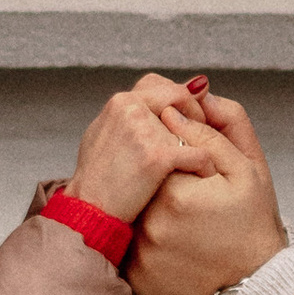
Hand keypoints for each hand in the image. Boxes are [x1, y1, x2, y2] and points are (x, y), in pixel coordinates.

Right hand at [65, 77, 216, 223]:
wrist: (88, 210)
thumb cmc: (96, 178)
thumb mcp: (104, 134)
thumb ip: (130, 116)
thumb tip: (160, 107)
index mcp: (120, 102)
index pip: (159, 84)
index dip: (179, 98)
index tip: (188, 117)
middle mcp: (132, 109)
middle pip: (180, 98)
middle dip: (196, 113)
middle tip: (204, 135)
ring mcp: (144, 131)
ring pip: (192, 127)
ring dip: (202, 142)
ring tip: (203, 160)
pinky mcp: (157, 156)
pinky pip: (198, 154)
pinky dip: (205, 166)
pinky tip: (205, 175)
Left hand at [130, 110, 287, 294]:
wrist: (260, 288)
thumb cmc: (256, 224)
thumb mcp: (247, 168)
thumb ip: (214, 129)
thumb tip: (176, 107)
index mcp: (175, 193)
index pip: (160, 152)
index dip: (182, 157)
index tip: (203, 177)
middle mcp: (150, 225)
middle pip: (145, 182)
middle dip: (166, 182)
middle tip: (197, 203)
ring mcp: (140, 255)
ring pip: (136, 211)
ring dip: (155, 208)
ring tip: (189, 224)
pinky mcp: (136, 277)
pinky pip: (133, 245)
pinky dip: (150, 239)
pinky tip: (178, 243)